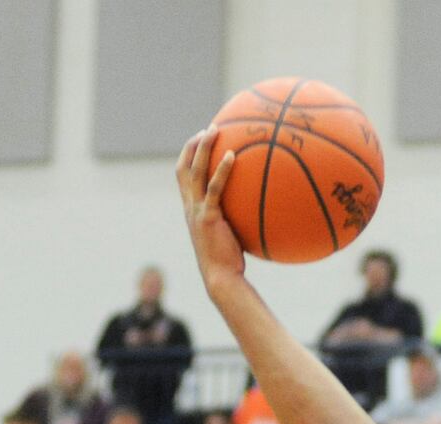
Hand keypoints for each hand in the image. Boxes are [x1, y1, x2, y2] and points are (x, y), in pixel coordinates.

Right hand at [176, 127, 246, 291]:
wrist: (221, 277)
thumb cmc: (229, 260)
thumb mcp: (229, 234)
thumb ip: (233, 218)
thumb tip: (256, 208)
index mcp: (191, 209)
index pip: (184, 176)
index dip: (189, 156)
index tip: (202, 141)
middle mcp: (189, 206)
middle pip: (184, 167)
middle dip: (193, 145)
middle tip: (209, 128)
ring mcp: (196, 210)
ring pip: (194, 171)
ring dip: (203, 148)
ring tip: (215, 130)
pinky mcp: (208, 216)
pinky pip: (214, 188)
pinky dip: (222, 170)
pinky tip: (234, 156)